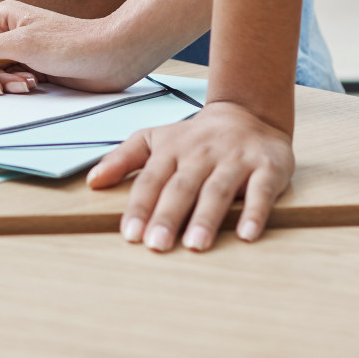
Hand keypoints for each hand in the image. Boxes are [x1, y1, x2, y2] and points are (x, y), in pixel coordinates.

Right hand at [0, 0, 159, 94]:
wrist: (111, 56)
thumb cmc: (71, 43)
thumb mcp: (22, 45)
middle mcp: (4, 31)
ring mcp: (16, 50)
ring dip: (1, 83)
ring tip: (26, 85)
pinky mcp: (29, 68)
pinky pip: (7, 81)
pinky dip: (15, 87)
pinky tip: (35, 86)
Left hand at [86, 100, 294, 251]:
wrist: (248, 112)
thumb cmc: (194, 137)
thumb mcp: (155, 140)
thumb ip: (123, 159)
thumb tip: (91, 181)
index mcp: (172, 150)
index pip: (151, 180)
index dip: (140, 207)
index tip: (130, 234)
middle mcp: (201, 154)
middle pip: (182, 187)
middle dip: (168, 216)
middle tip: (157, 246)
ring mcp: (235, 160)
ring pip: (217, 190)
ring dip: (206, 218)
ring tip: (195, 246)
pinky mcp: (266, 168)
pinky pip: (261, 192)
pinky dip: (254, 213)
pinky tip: (246, 235)